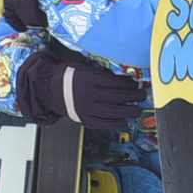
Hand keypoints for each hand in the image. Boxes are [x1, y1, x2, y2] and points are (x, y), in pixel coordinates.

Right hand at [20, 51, 143, 129]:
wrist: (49, 89)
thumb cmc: (70, 76)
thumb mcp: (84, 68)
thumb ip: (101, 73)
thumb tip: (123, 76)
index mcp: (90, 79)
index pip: (116, 83)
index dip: (129, 84)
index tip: (136, 83)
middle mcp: (89, 95)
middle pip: (118, 97)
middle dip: (134, 97)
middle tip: (143, 95)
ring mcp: (87, 109)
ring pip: (114, 112)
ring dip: (129, 111)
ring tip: (138, 110)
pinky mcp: (84, 120)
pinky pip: (104, 124)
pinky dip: (116, 123)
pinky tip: (124, 121)